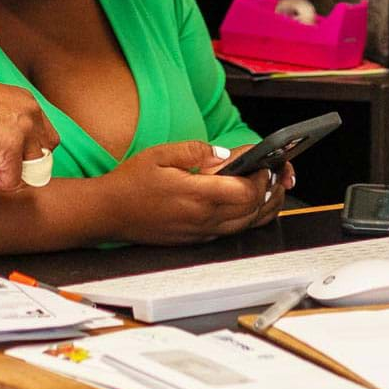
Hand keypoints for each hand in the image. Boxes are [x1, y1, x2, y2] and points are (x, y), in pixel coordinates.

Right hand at [0, 78, 59, 189]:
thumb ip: (7, 127)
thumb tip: (11, 160)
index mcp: (26, 102)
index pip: (43, 136)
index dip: (25, 152)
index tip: (0, 155)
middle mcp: (31, 114)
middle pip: (45, 154)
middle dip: (22, 165)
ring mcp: (24, 132)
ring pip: (29, 171)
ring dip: (4, 173)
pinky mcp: (11, 150)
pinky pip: (9, 181)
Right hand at [91, 140, 286, 245]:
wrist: (109, 213)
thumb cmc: (131, 183)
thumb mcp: (160, 154)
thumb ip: (196, 150)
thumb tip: (224, 153)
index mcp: (196, 195)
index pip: (245, 191)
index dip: (261, 177)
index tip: (266, 161)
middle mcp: (203, 219)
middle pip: (253, 210)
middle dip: (272, 190)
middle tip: (280, 171)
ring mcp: (201, 232)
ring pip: (247, 225)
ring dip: (266, 207)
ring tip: (276, 187)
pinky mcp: (197, 238)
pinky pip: (234, 231)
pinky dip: (250, 218)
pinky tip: (253, 204)